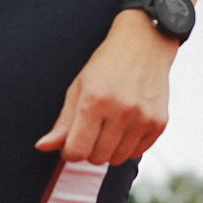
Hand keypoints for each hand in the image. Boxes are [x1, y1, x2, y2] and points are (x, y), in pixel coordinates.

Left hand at [36, 13, 179, 163]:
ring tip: (111, 125)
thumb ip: (63, 122)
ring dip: (110, 148)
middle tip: (93, 127)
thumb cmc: (107, 64)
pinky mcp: (159, 123)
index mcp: (94, 101)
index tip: (73, 139)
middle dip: (90, 148)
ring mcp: (143, 118)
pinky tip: (128, 125)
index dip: (70, 150)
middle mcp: (121, 111)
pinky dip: (129, 145)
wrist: (145, 43)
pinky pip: (137, 153)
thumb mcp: (78, 88)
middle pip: (96, 158)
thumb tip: (43, 147)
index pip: (76, 152)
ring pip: (117, 159)